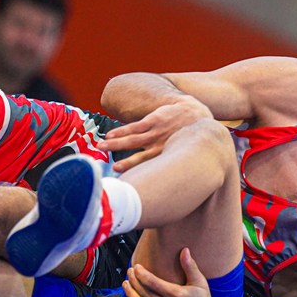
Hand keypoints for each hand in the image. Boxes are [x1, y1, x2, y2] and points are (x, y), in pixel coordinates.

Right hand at [97, 97, 212, 171]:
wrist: (195, 114)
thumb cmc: (190, 137)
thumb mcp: (185, 154)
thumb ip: (175, 166)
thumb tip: (169, 183)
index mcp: (167, 157)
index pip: (150, 170)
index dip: (138, 175)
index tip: (127, 182)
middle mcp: (160, 147)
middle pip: (138, 157)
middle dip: (124, 163)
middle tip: (111, 168)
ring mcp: (156, 133)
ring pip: (132, 140)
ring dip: (115, 143)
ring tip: (101, 147)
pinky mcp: (153, 121)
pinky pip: (134, 127)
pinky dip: (121, 131)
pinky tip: (110, 134)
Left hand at [122, 249, 222, 296]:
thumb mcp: (200, 283)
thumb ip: (190, 266)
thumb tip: (184, 250)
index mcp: (178, 296)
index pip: (152, 282)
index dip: (141, 273)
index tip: (136, 267)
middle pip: (143, 293)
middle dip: (133, 281)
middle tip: (129, 273)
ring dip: (130, 294)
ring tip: (126, 284)